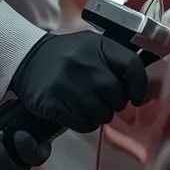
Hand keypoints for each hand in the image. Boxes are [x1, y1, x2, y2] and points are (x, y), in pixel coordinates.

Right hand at [10, 31, 147, 133]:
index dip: (139, 86)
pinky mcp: (53, 103)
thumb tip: (140, 88)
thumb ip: (116, 61)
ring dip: (100, 115)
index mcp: (98, 46)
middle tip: (107, 100)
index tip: (137, 97)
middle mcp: (84, 64)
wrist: (28, 59)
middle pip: (117, 96)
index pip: (131, 66)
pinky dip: (85, 123)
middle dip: (116, 103)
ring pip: (101, 114)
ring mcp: (68, 84)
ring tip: (91, 106)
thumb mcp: (93, 46)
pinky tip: (78, 112)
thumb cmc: (68, 55)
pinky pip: (83, 123)